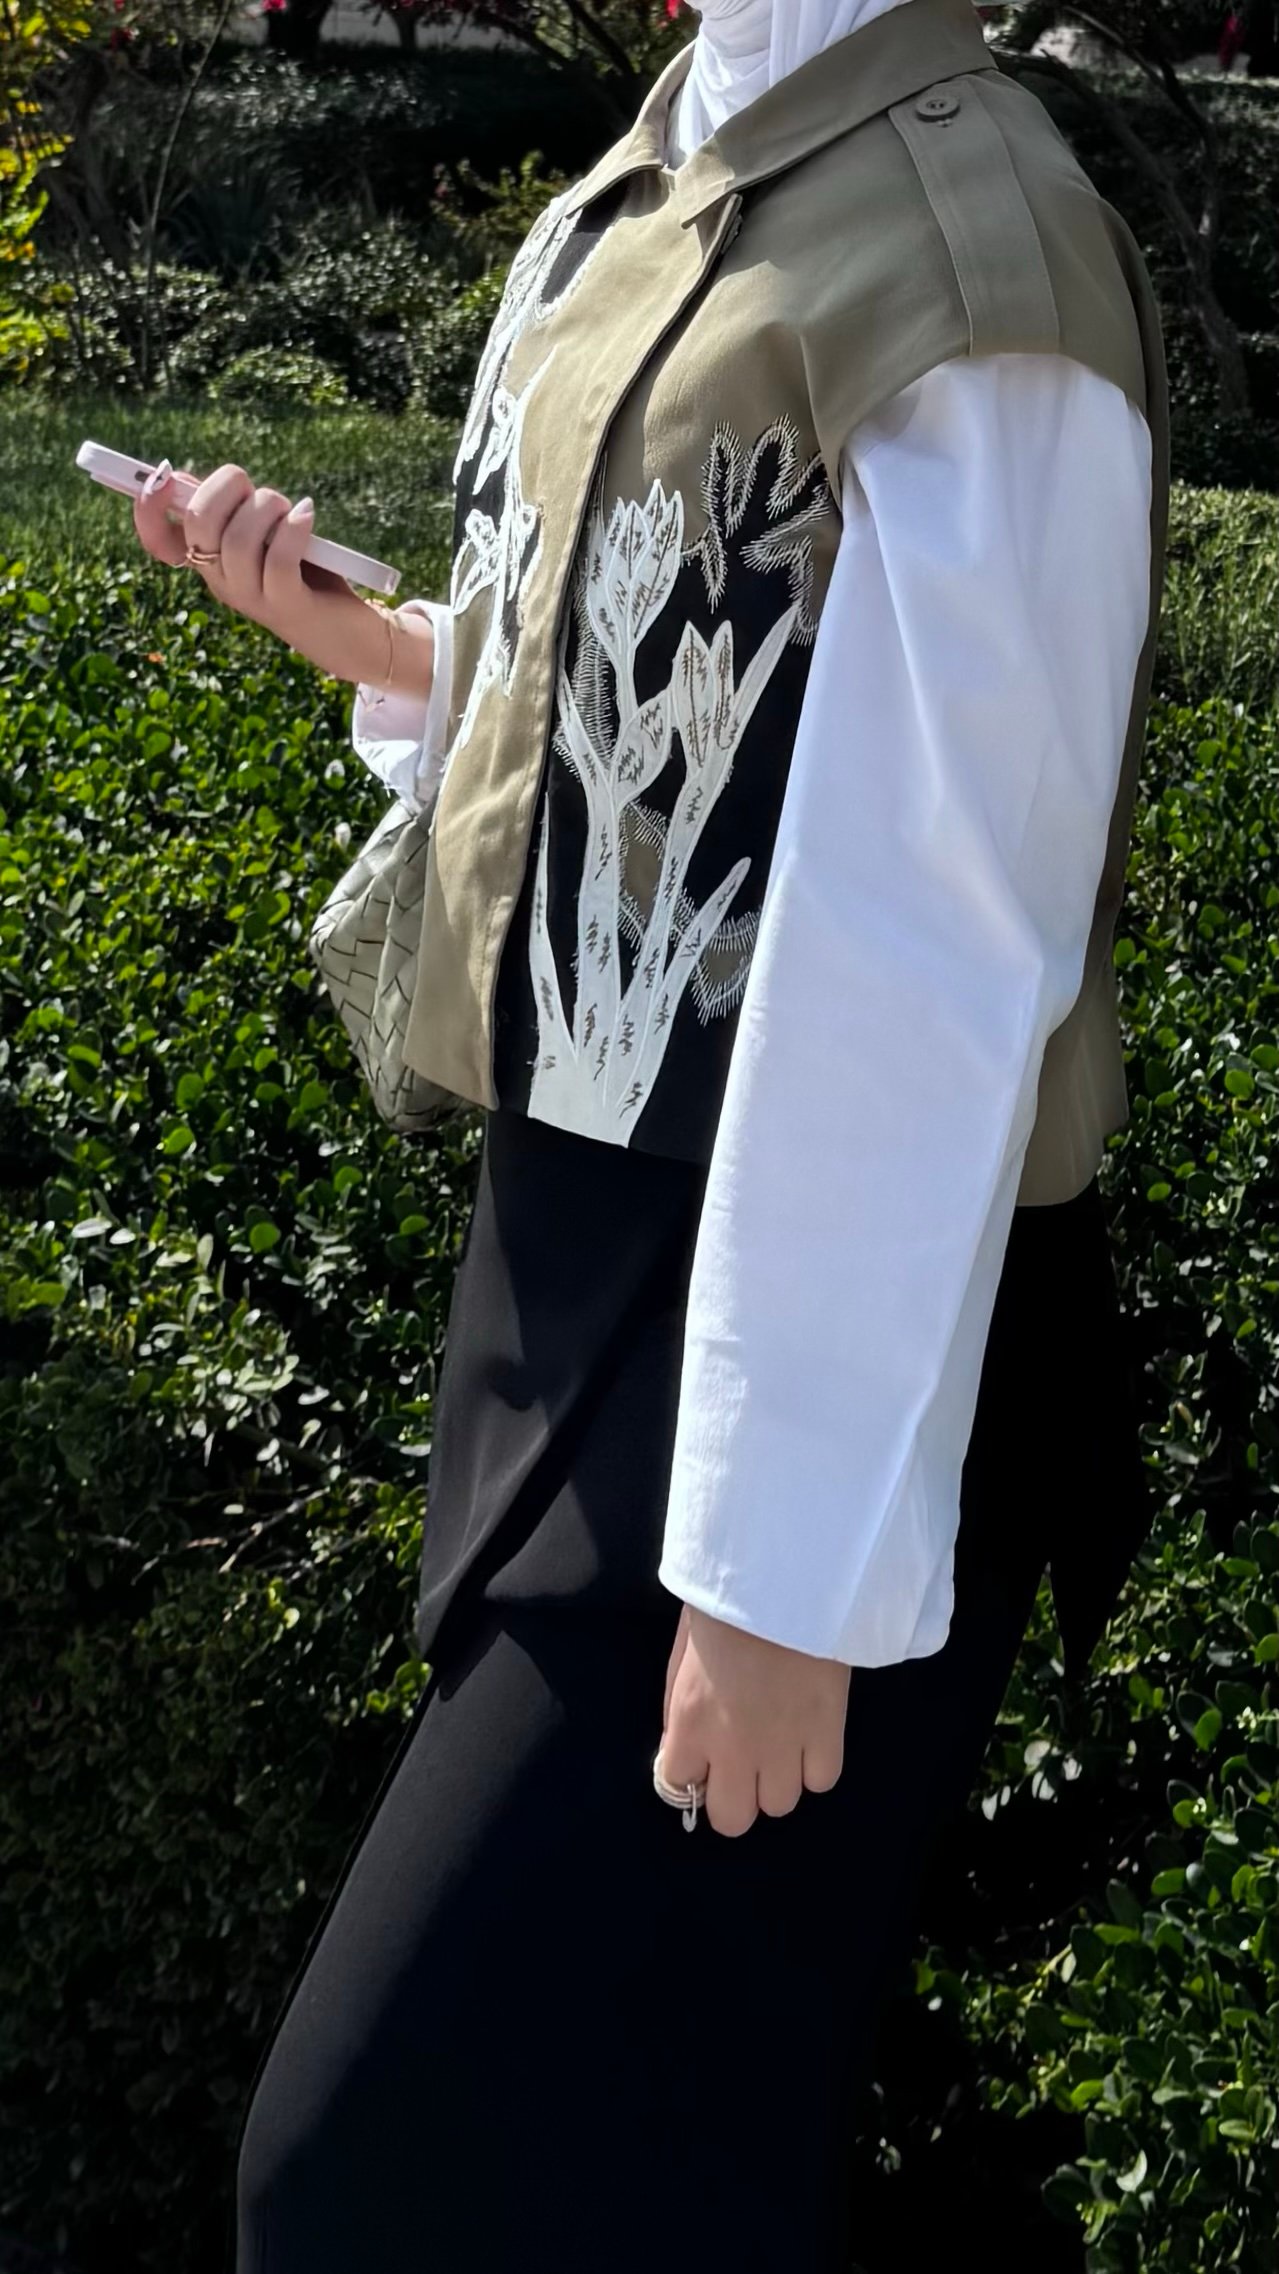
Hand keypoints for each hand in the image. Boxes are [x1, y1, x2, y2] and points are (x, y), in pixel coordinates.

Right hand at [131, 457, 381, 686]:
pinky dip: (293, 528)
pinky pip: (278, 560)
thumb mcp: (262, 535)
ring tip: (291, 509)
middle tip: (259, 492)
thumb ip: (227, 509)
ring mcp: (252, 598)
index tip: (160, 478)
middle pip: (198, 523)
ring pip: (238, 540)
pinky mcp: (288, 606)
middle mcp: (221, 582)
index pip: (158, 539)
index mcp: (207, 561)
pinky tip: (307, 513)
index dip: (148, 508)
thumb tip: (177, 476)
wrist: (351, 635)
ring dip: (268, 507)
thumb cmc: (306, 575)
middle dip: (227, 487)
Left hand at [659, 1603, 848, 1837]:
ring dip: (778, 1779)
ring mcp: (784, 1746)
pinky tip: (810, 1735)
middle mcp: (734, 1748)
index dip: (690, 1773)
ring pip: (780, 1805)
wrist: (785, 1576)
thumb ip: (679, 1707)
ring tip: (780, 1742)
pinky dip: (816, 1764)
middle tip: (742, 1763)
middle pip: (732, 1820)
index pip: (677, 1787)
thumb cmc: (726, 1601)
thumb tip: (680, 1746)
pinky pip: (822, 1780)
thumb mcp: (682, 1651)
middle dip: (733, 1796)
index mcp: (690, 1724)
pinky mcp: (828, 1733)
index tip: (701, 1757)